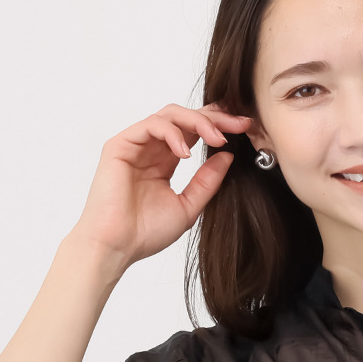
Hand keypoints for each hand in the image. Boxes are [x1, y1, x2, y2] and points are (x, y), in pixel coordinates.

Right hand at [70, 102, 251, 271]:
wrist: (117, 247)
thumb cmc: (145, 233)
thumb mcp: (188, 206)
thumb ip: (207, 181)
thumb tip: (228, 156)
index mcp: (166, 160)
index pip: (195, 132)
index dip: (219, 126)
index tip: (245, 129)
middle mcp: (151, 148)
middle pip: (186, 118)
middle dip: (215, 118)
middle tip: (239, 124)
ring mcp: (136, 144)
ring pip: (171, 115)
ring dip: (198, 122)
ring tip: (217, 138)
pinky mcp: (121, 144)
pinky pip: (152, 125)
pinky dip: (172, 133)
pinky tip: (186, 153)